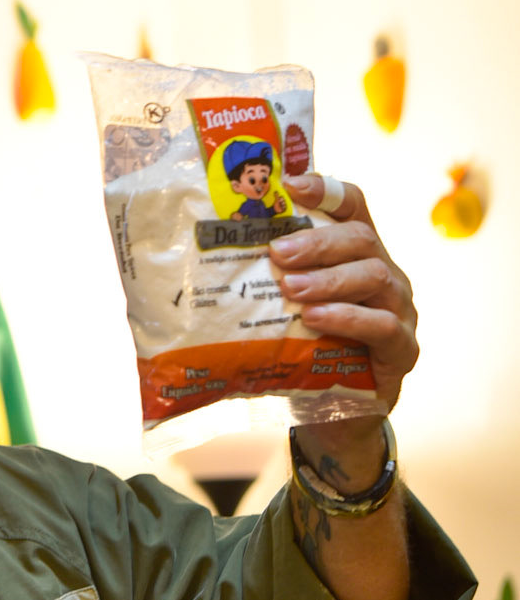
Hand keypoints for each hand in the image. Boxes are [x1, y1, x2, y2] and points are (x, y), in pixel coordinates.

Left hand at [272, 172, 417, 413]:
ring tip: (292, 289)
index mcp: (357, 255)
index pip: (352, 206)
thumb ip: (265, 285)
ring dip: (329, 279)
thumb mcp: (285, 313)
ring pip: (374, 277)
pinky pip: (381, 326)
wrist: (339, 415)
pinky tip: (315, 320)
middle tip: (279, 252)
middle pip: (361, 238)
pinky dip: (347, 319)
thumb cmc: (309, 354)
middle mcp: (384, 274)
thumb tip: (198, 265)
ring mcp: (399, 309)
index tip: (290, 185)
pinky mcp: (402, 348)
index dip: (326, 190)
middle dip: (318, 242)